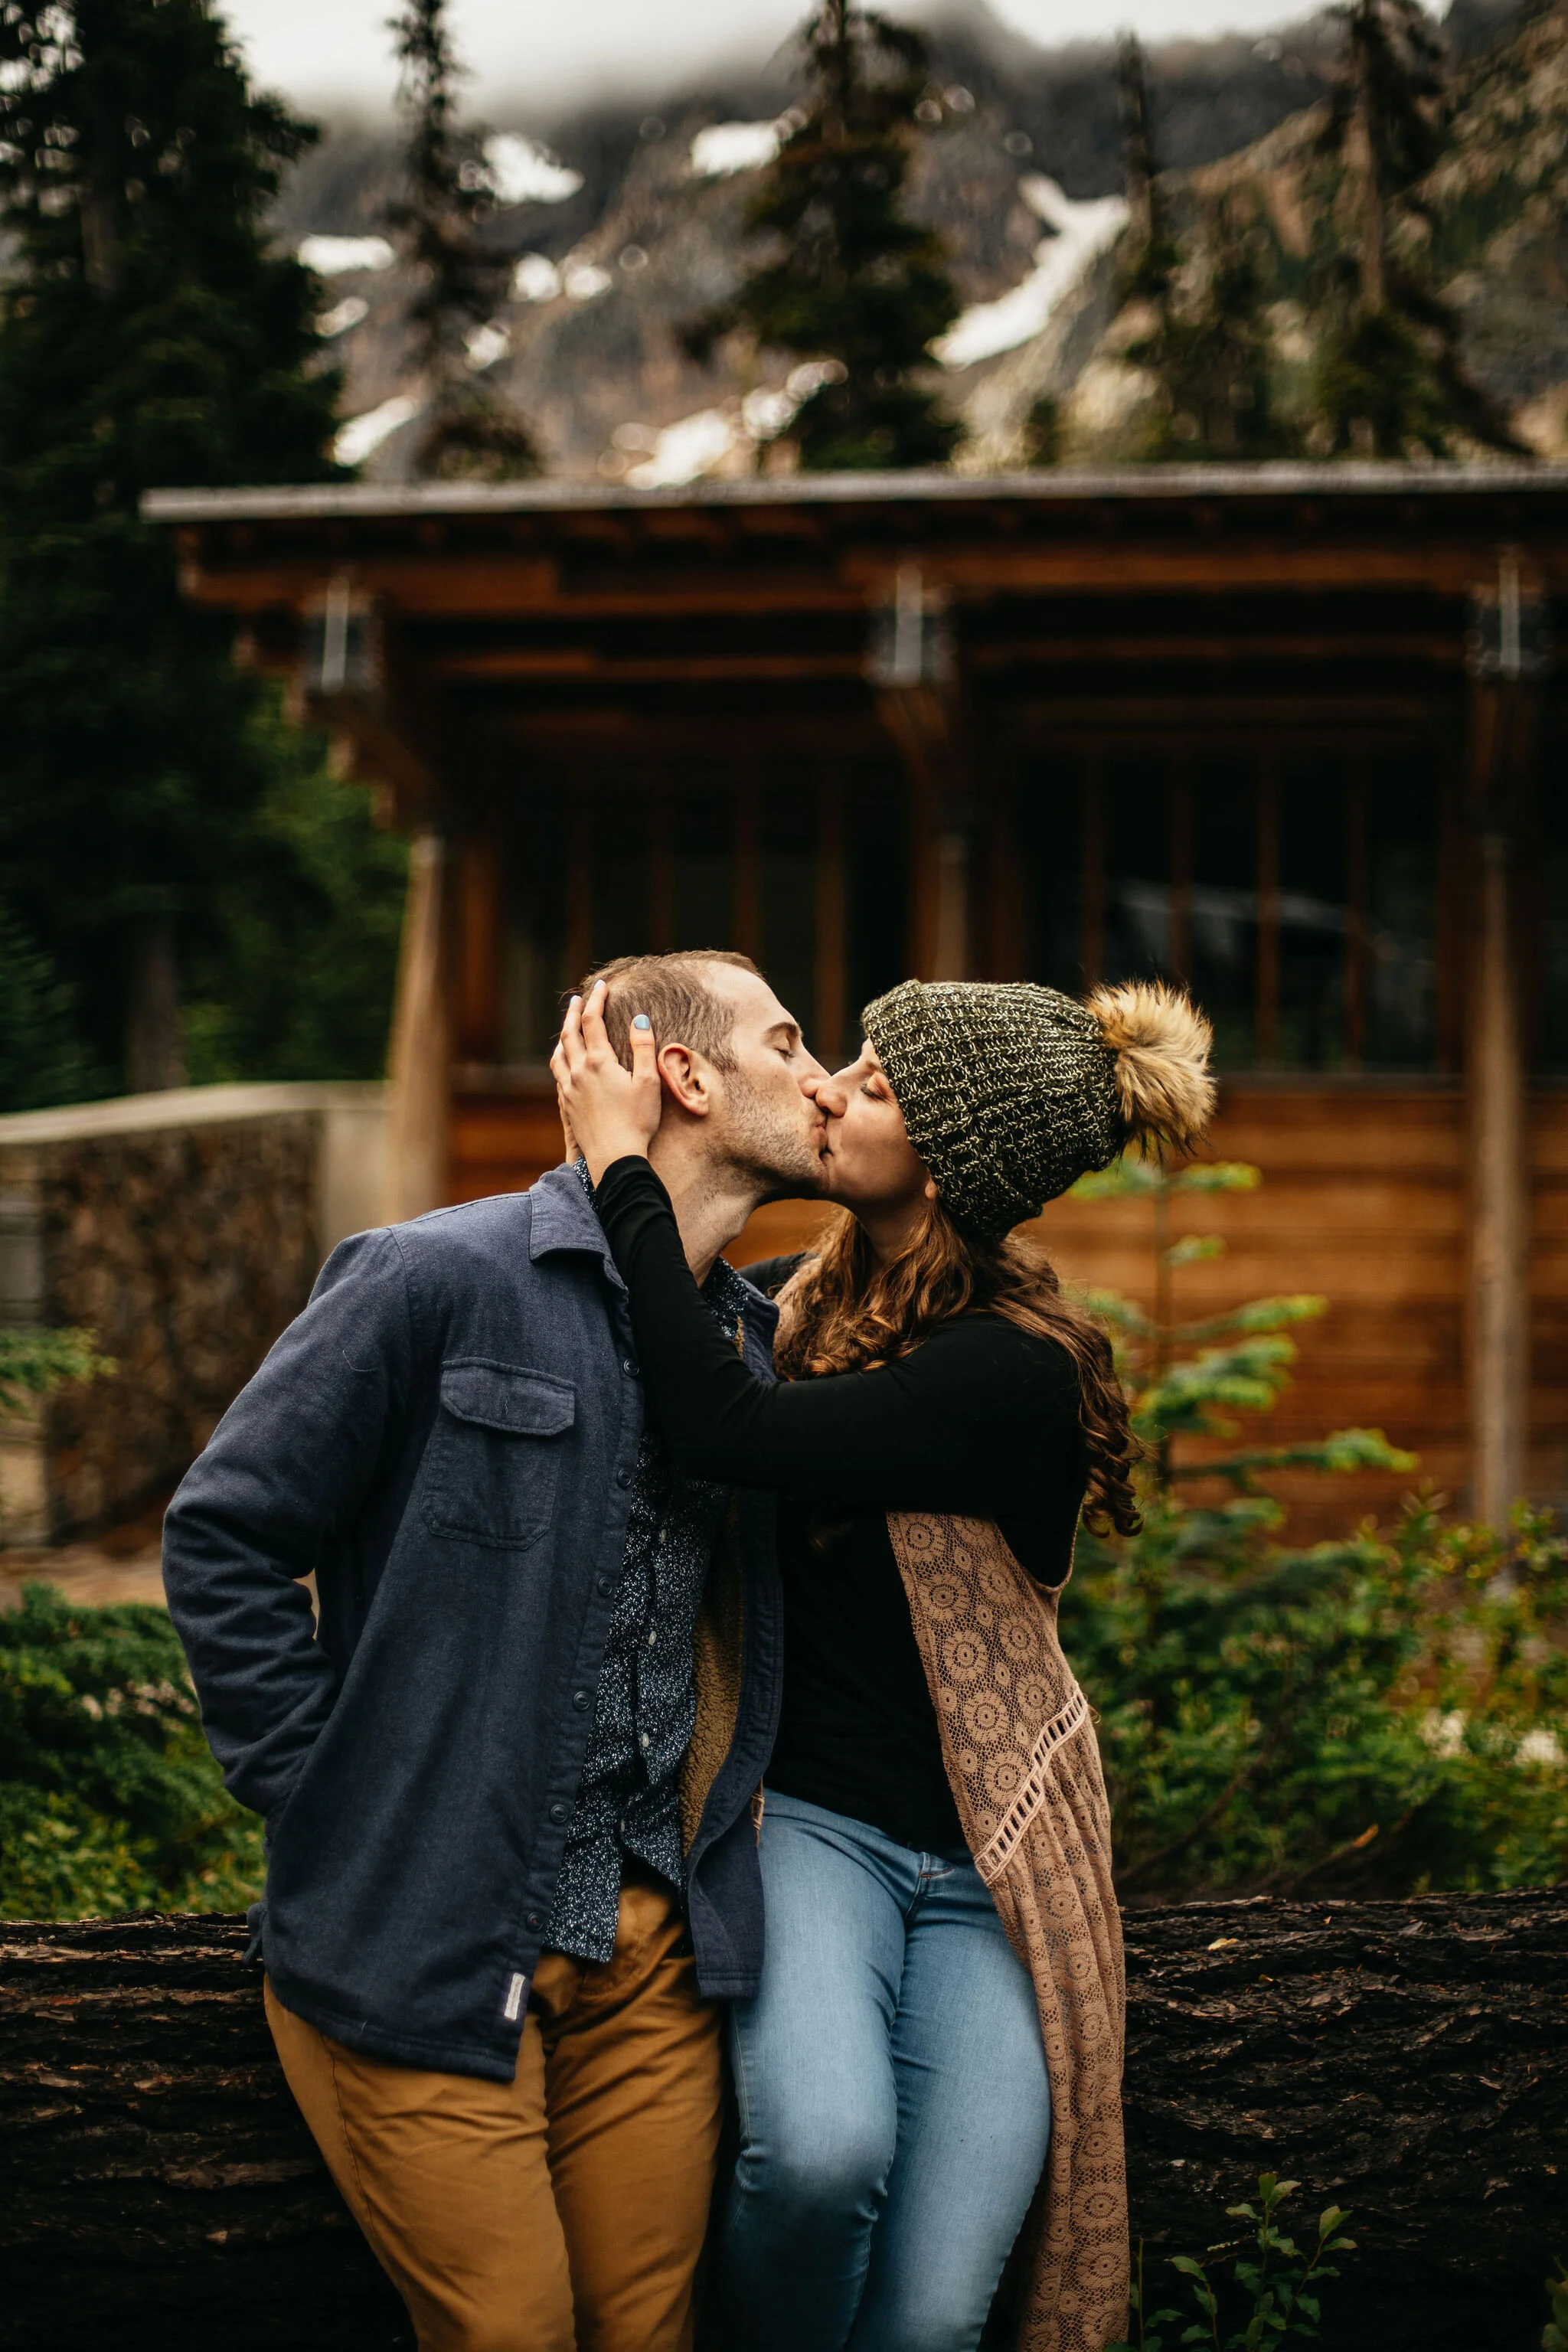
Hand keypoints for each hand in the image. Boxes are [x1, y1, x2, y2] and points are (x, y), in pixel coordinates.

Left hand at [550, 980, 661, 1184]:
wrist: (614, 1158)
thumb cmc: (637, 1121)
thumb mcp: (649, 1082)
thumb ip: (644, 1047)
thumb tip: (638, 1019)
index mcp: (598, 1062)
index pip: (592, 1021)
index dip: (597, 1000)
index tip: (602, 986)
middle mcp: (578, 1071)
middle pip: (569, 1033)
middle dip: (574, 1012)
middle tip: (578, 998)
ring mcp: (569, 1089)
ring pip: (559, 1054)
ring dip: (563, 1036)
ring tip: (568, 1027)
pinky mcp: (567, 1105)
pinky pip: (558, 1074)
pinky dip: (560, 1059)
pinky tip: (565, 1063)